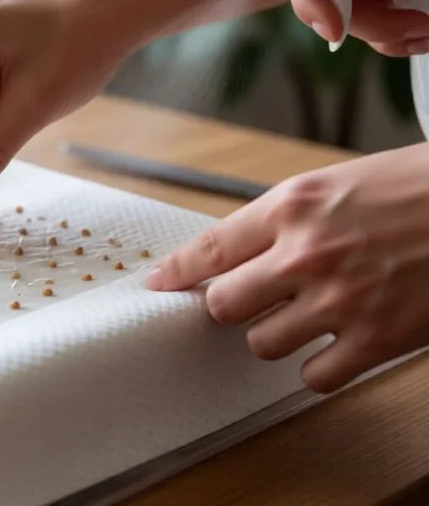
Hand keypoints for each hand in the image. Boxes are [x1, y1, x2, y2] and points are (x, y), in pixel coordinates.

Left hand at [147, 143, 428, 392]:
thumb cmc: (413, 189)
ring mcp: (341, 300)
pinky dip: (318, 367)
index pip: (208, 249)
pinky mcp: (377, 339)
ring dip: (274, 335)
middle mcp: (306, 253)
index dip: (174, 272)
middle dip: (229, 305)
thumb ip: (280, 218)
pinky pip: (313, 376)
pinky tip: (336, 344)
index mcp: (293, 206)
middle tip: (250, 301)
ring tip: (304, 317)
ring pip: (261, 344)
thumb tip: (230, 252)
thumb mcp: (334, 184)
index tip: (157, 284)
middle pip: (222, 304)